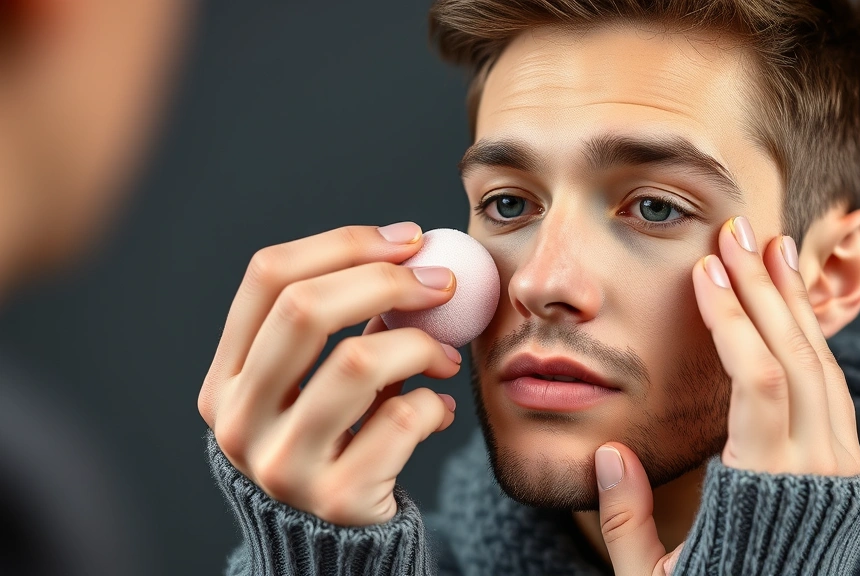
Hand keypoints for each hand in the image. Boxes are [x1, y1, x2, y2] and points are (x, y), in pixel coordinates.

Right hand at [198, 222, 462, 525]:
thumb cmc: (334, 442)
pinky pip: (401, 420)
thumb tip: (412, 253)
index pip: (268, 277)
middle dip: (387, 280)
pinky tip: (436, 409)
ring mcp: (282, 464)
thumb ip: (343, 325)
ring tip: (444, 356)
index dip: (343, 244)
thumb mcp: (313, 385)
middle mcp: (239, 420)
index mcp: (227, 378)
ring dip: (420, 344)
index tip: (407, 239)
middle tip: (441, 283)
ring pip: (357, 360)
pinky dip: (433, 403)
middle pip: (305, 308)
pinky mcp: (337, 498)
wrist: (335, 541)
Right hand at [594, 216, 859, 574]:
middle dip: (765, 290)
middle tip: (737, 234)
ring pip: (823, 366)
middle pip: (798, 359)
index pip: (761, 383)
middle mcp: (817, 472)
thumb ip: (626, 522)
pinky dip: (809, 337)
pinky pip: (832, 386)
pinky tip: (790, 306)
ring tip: (770, 249)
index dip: (734, 321)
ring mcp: (840, 467)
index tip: (706, 272)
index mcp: (768, 491)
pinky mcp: (845, 465)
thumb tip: (607, 456)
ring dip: (793, 303)